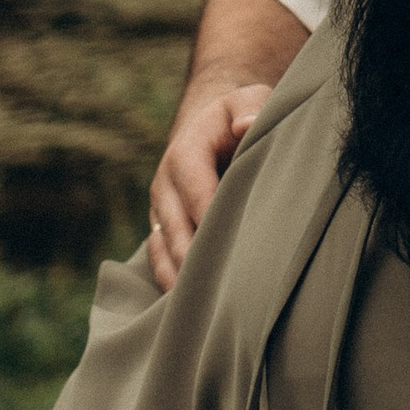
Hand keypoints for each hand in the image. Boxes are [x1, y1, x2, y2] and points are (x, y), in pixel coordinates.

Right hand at [147, 82, 275, 290]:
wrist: (209, 124)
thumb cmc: (236, 115)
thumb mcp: (247, 99)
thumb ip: (250, 108)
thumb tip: (246, 126)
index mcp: (184, 155)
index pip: (198, 194)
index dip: (215, 222)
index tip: (238, 248)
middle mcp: (164, 186)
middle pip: (178, 232)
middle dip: (199, 260)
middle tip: (226, 292)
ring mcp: (160, 211)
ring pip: (164, 251)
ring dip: (182, 278)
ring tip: (207, 310)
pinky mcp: (163, 229)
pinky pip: (159, 260)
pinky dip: (171, 282)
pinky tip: (189, 308)